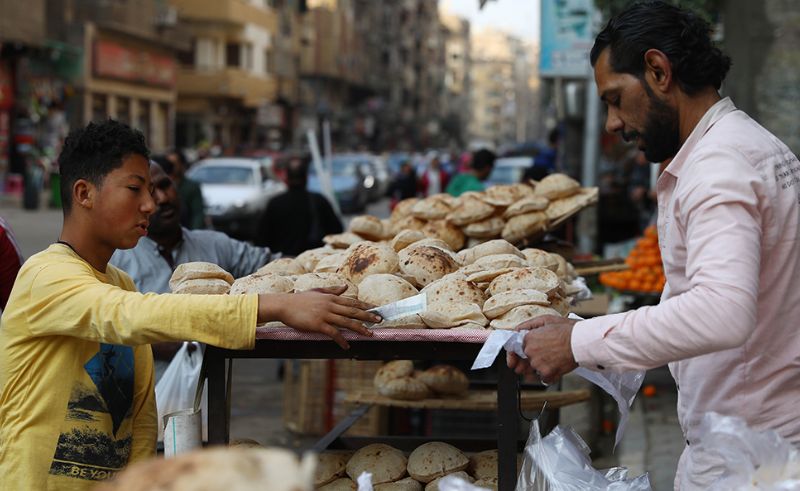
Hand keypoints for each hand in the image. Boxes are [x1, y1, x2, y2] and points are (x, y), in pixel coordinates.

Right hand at [259, 286, 380, 348]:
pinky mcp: (318, 324)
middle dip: (368, 316)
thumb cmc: (300, 299)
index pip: (352, 302)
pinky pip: (333, 333)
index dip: (365, 305)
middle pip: (353, 311)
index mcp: (331, 297)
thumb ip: (332, 290)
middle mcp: (330, 305)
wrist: (284, 305)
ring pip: (346, 322)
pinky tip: (347, 345)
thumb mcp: (317, 291)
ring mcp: (324, 314)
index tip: (377, 309)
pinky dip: (341, 339)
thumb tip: (345, 286)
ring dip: (359, 328)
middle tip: (379, 320)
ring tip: (370, 334)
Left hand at [507, 315, 578, 383]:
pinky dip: (549, 375)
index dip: (525, 350)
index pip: (519, 348)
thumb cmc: (567, 330)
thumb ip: (528, 325)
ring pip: (533, 370)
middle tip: (546, 354)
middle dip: (533, 359)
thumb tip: (518, 330)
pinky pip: (543, 378)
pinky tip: (556, 367)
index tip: (528, 353)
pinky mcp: (547, 374)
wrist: (581, 342)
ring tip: (553, 359)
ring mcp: (538, 364)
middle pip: (526, 360)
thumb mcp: (546, 320)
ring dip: (540, 367)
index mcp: (528, 339)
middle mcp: (530, 352)